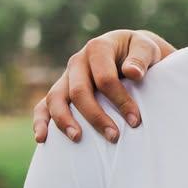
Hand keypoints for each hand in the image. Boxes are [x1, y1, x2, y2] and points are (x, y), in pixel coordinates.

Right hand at [33, 29, 174, 144]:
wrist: (130, 53)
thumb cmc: (140, 54)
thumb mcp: (146, 48)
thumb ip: (140, 58)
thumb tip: (133, 73)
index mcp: (98, 48)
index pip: (105, 78)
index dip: (120, 100)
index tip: (135, 121)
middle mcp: (78, 62)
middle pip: (79, 91)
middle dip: (96, 116)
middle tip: (114, 137)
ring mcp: (66, 77)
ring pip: (56, 98)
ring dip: (64, 120)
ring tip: (77, 138)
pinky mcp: (61, 91)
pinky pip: (44, 105)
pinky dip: (40, 121)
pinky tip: (42, 139)